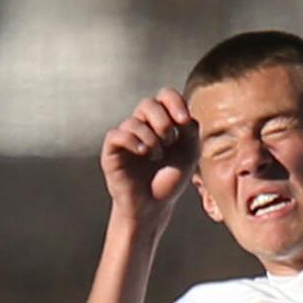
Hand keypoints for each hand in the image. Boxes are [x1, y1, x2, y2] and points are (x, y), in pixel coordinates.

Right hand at [101, 88, 199, 223]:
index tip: (184, 121)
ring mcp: (126, 136)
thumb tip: (185, 114)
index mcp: (161, 122)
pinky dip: (133, 141)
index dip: (174, 102)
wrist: (153, 206)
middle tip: (170, 142)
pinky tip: (143, 153)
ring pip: (134, 121)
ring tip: (156, 156)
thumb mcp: (188, 154)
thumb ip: (191, 131)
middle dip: (163, 121)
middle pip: (148, 104)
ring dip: (151, 139)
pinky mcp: (112, 150)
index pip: (164, 96)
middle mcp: (141, 125)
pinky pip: (118, 134)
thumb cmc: (170, 180)